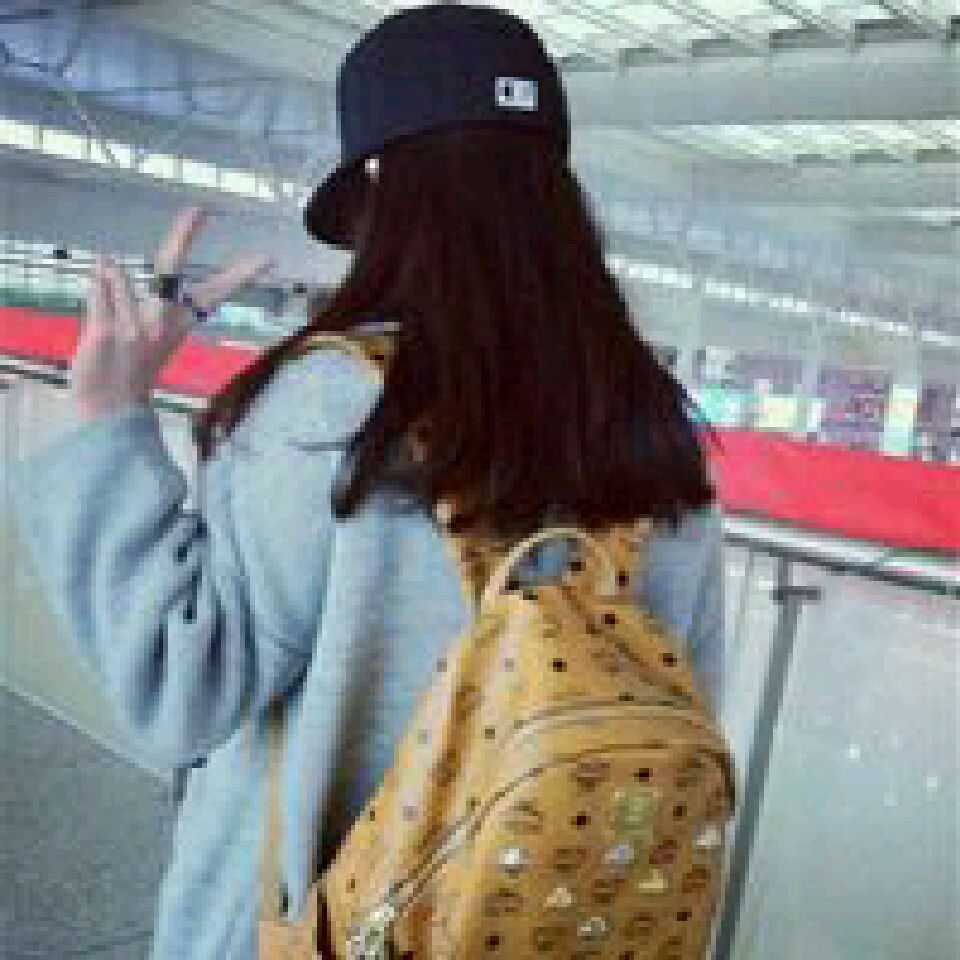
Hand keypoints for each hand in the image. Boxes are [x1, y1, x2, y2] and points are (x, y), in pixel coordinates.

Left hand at [71, 206, 273, 421]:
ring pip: (118, 276)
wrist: (109, 407)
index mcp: (179, 323)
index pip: (216, 293)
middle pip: (171, 270)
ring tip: (105, 275)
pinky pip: (98, 292)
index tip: (268, 259)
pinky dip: (94, 287)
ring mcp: (136, 328)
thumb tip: (105, 258)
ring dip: (109, 274)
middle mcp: (162, 323)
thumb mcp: (144, 335)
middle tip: (199, 210)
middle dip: (184, 237)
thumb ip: (124, 296)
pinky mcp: (108, 332)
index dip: (242, 274)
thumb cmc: (129, 369)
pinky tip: (96, 285)